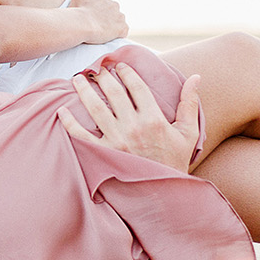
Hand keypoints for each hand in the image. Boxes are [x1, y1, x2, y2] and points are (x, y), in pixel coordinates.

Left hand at [57, 63, 203, 172]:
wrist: (164, 194)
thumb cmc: (175, 161)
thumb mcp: (188, 133)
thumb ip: (189, 103)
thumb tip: (196, 76)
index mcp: (153, 119)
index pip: (136, 87)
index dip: (126, 72)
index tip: (119, 65)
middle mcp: (133, 127)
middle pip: (114, 93)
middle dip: (103, 76)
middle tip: (96, 68)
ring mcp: (116, 141)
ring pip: (95, 109)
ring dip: (84, 91)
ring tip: (77, 78)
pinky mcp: (103, 154)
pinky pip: (82, 136)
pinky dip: (70, 123)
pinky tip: (62, 110)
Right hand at [68, 0, 127, 42]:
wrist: (82, 24)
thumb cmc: (77, 12)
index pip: (105, 3)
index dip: (100, 11)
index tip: (94, 17)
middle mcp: (114, 4)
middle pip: (114, 11)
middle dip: (108, 18)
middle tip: (98, 26)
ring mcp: (120, 16)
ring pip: (119, 21)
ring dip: (113, 26)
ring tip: (104, 33)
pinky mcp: (122, 27)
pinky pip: (123, 32)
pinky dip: (118, 35)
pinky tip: (109, 38)